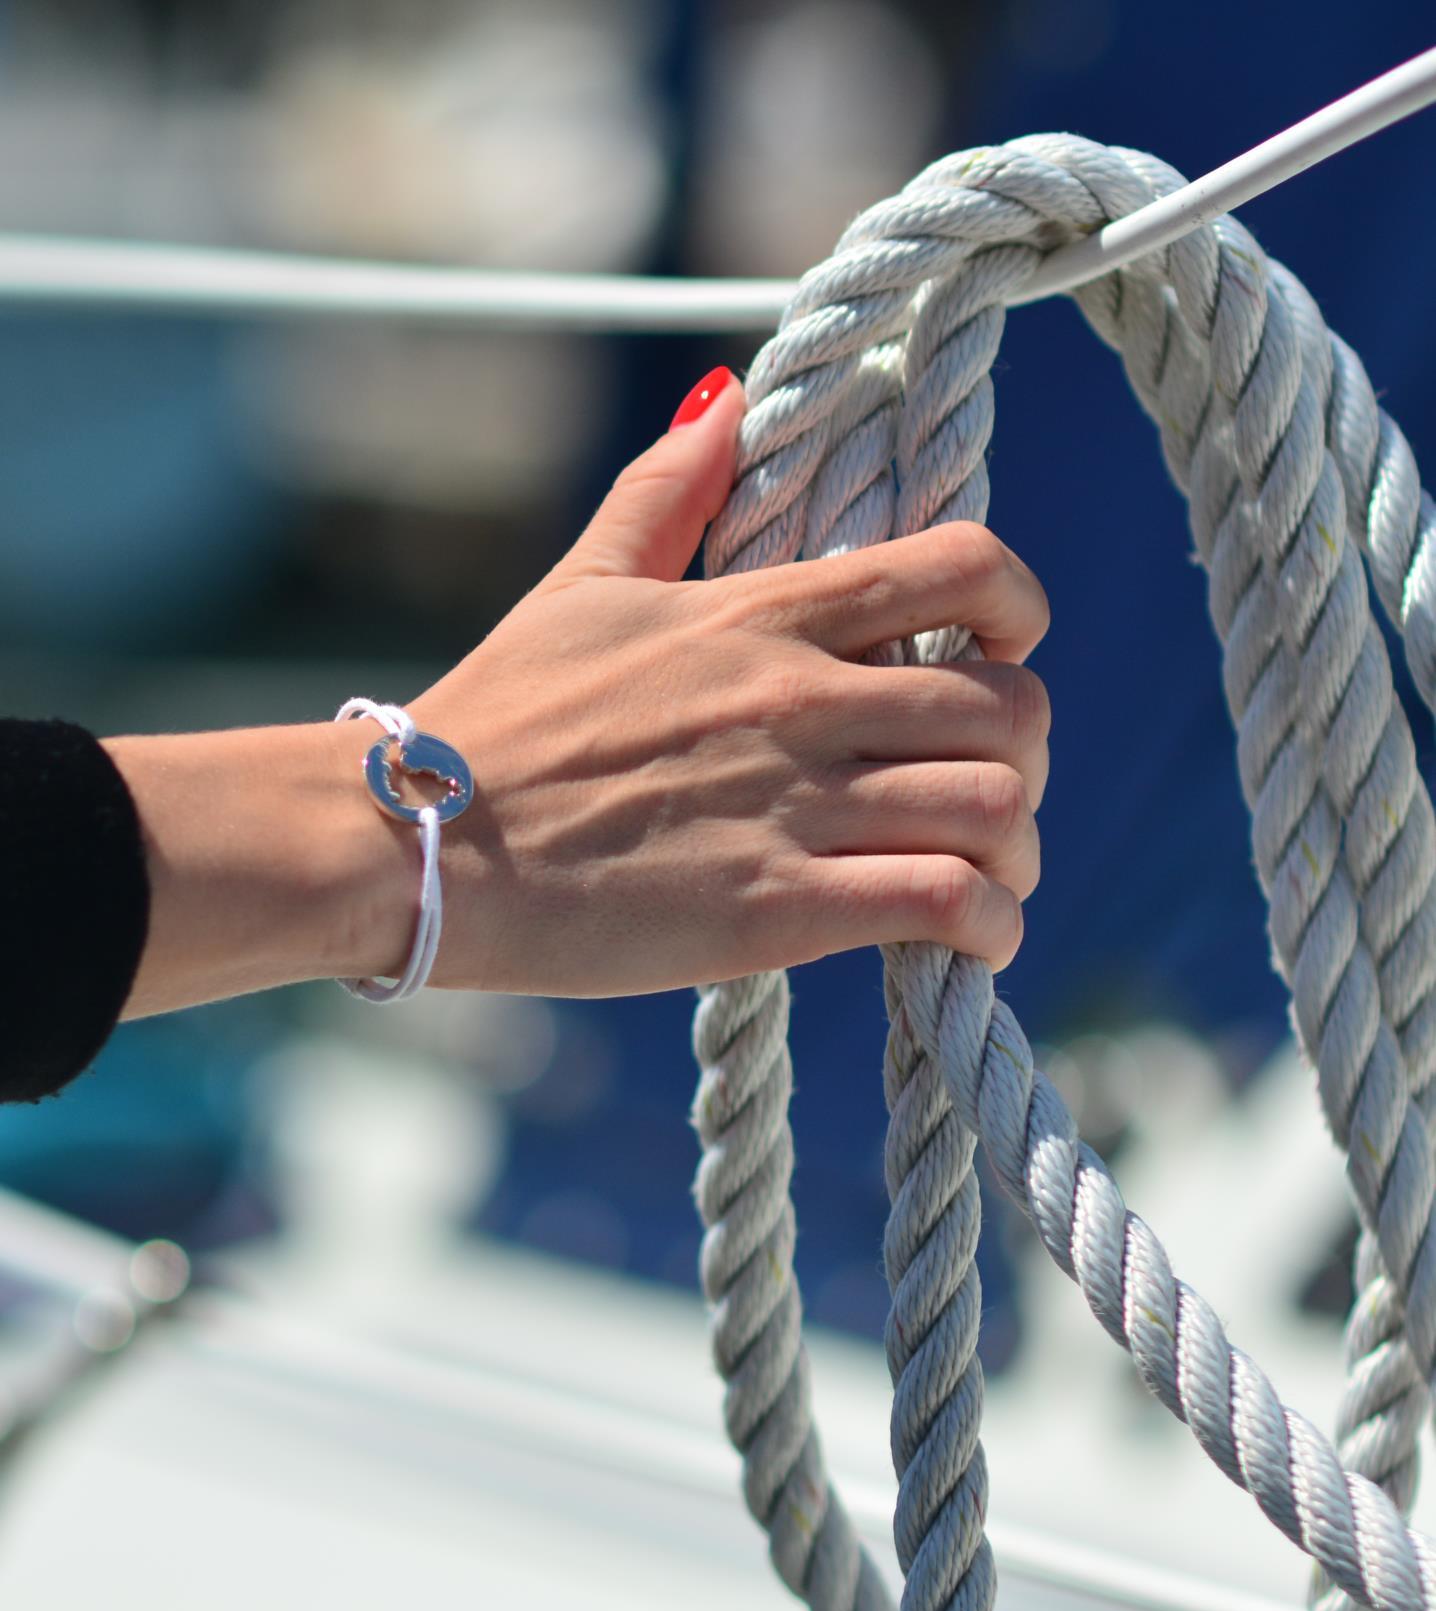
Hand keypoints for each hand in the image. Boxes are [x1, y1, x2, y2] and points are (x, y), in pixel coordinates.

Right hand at [339, 370, 1049, 996]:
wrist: (417, 838)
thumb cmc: (496, 713)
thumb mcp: (582, 583)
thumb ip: (665, 491)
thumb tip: (725, 400)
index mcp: (764, 611)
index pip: (966, 567)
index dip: (1018, 608)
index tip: (1004, 649)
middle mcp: (801, 696)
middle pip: (1009, 706)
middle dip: (1025, 753)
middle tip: (986, 786)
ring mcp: (795, 803)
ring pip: (995, 807)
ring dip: (1016, 851)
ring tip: (987, 875)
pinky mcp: (776, 909)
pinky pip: (944, 903)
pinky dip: (985, 925)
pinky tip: (966, 936)